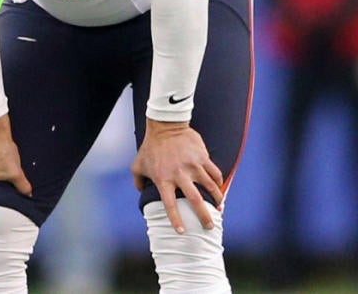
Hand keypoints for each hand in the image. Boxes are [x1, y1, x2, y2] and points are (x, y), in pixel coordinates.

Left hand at [131, 119, 223, 233]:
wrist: (165, 126)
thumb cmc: (150, 147)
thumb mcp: (137, 165)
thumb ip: (138, 182)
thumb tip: (141, 193)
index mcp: (163, 179)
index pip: (170, 204)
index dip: (176, 219)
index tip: (182, 232)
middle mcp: (179, 175)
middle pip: (195, 200)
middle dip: (204, 216)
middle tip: (209, 227)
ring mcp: (193, 166)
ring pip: (210, 187)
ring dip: (216, 200)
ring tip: (219, 209)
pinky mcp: (203, 157)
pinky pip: (215, 173)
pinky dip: (219, 183)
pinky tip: (219, 188)